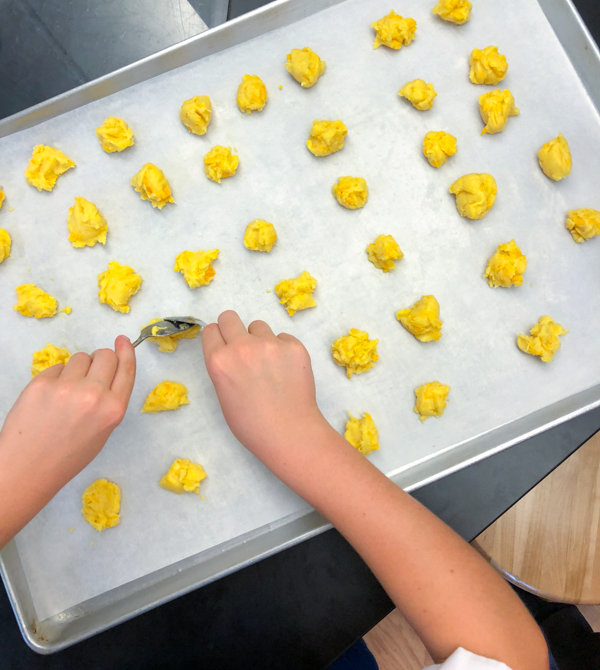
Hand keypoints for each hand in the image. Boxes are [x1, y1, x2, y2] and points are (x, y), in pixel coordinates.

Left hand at [0, 335, 135, 546]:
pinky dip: (56, 378)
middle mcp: (93, 394)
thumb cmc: (69, 455)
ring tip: (67, 392)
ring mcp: (66, 387)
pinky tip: (49, 398)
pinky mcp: (41, 383)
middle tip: (90, 374)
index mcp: (113, 409)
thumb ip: (110, 401)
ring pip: (79, 358)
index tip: (122, 340)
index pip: (126, 369)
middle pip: (104, 355)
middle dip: (100, 360)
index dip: (126, 351)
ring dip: (77, 369)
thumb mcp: (103, 431)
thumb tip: (107, 372)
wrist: (29, 468)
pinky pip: (57, 368)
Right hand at [202, 311, 328, 465]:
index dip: (218, 339)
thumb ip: (223, 369)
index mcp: (219, 361)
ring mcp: (270, 344)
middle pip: (230, 317)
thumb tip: (231, 353)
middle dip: (234, 329)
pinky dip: (283, 350)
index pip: (211, 331)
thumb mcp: (224, 396)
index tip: (225, 346)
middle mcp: (242, 347)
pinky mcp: (294, 346)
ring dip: (261, 339)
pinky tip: (287, 371)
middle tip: (244, 347)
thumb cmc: (252, 424)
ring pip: (259, 326)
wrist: (290, 433)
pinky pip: (283, 338)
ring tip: (269, 365)